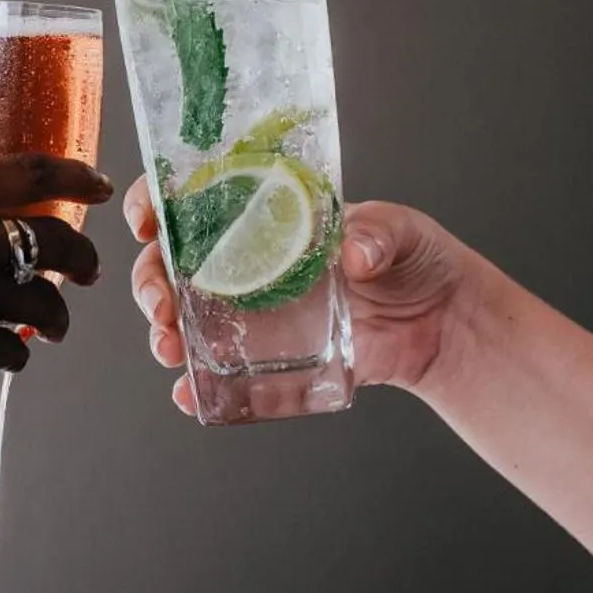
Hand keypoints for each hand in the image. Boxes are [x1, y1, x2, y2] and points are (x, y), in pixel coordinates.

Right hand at [0, 155, 111, 439]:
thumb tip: (20, 214)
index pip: (30, 171)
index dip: (77, 177)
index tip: (100, 187)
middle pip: (57, 238)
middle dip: (82, 261)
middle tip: (85, 274)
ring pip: (47, 301)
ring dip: (51, 319)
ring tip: (37, 329)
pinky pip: (21, 349)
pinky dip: (9, 356)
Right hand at [124, 178, 476, 411]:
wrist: (445, 323)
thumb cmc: (417, 259)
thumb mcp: (401, 230)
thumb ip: (377, 235)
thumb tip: (354, 255)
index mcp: (268, 215)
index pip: (195, 198)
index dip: (157, 204)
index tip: (147, 221)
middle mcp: (249, 263)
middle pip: (172, 264)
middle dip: (150, 282)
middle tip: (161, 303)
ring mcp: (256, 314)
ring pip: (185, 320)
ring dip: (164, 332)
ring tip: (168, 347)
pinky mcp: (271, 359)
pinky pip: (224, 375)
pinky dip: (198, 387)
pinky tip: (189, 393)